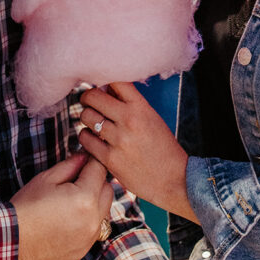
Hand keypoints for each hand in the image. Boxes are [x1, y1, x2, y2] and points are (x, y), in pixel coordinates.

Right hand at [10, 152, 112, 259]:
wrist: (10, 244)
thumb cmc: (26, 208)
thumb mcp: (46, 179)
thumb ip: (71, 165)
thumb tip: (84, 156)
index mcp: (85, 198)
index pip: (100, 170)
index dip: (92, 161)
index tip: (84, 158)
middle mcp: (93, 220)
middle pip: (108, 190)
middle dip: (96, 181)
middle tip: (77, 179)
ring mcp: (89, 239)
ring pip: (104, 212)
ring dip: (95, 202)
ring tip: (71, 201)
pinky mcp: (82, 252)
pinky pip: (93, 231)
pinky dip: (87, 222)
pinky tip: (67, 220)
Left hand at [79, 83, 197, 222]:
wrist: (173, 179)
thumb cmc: (163, 147)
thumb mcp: (151, 117)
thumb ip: (130, 103)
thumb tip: (105, 89)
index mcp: (141, 107)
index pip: (115, 81)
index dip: (103, 80)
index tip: (100, 85)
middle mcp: (129, 120)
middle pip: (93, 96)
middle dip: (88, 98)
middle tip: (89, 102)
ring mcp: (118, 139)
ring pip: (86, 116)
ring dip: (87, 118)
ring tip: (93, 123)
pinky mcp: (110, 159)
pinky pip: (85, 139)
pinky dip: (86, 137)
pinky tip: (94, 139)